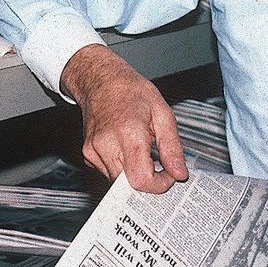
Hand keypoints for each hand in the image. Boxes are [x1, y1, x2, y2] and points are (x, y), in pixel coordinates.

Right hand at [61, 44, 187, 193]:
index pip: (142, 180)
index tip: (169, 174)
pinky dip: (121, 167)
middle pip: (130, 186)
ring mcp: (93, 151)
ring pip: (119, 182)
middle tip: (158, 163)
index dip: (159, 185)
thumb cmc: (131, 92)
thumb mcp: (162, 113)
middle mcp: (107, 145)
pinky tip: (126, 148)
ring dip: (134, 173)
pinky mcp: (87, 154)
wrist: (101, 81)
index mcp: (129, 134)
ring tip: (141, 150)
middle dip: (148, 180)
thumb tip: (179, 173)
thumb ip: (172, 147)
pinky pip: (108, 173)